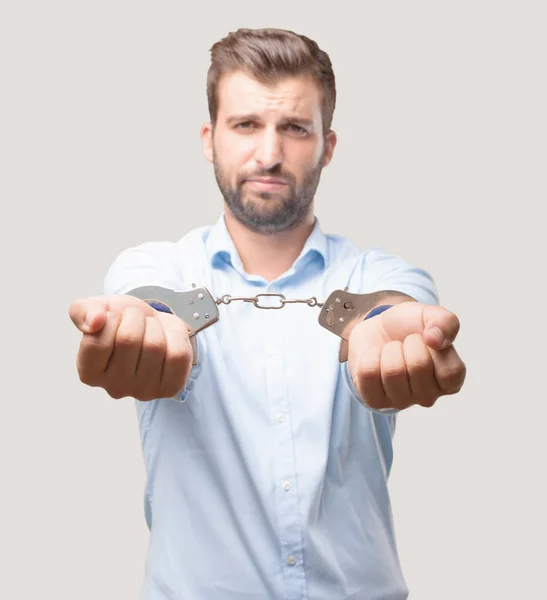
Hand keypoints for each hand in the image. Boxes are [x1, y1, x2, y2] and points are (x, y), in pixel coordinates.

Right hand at [69, 295, 193, 400]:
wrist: (154, 325)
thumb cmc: (122, 322)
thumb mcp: (98, 309)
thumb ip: (84, 312)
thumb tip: (94, 321)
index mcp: (89, 372)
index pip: (97, 341)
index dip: (110, 319)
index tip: (115, 318)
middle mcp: (114, 388)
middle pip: (128, 340)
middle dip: (135, 318)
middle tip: (136, 321)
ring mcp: (144, 391)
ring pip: (155, 346)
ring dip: (155, 327)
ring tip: (151, 329)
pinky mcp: (171, 388)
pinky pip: (178, 355)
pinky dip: (176, 337)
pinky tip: (168, 339)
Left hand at [347, 302, 465, 410]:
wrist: (377, 328)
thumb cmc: (409, 327)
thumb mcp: (431, 315)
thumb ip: (445, 322)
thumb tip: (435, 340)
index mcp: (450, 381)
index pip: (450, 371)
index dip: (434, 347)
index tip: (426, 338)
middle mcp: (428, 397)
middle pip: (418, 366)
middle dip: (408, 343)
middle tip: (405, 343)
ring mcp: (401, 402)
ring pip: (392, 371)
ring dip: (388, 350)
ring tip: (390, 351)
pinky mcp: (375, 401)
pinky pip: (368, 374)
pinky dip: (369, 356)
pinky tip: (376, 359)